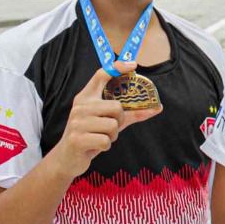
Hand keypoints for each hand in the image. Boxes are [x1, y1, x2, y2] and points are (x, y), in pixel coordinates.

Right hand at [49, 63, 160, 177]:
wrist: (67, 158)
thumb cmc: (91, 135)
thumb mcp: (109, 121)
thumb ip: (131, 113)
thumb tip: (157, 107)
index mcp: (86, 97)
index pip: (101, 75)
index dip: (117, 67)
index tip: (132, 65)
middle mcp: (80, 106)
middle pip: (117, 107)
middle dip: (120, 121)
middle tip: (110, 128)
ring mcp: (77, 122)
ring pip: (113, 125)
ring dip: (112, 136)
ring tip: (100, 137)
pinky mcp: (77, 138)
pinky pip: (106, 141)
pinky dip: (106, 146)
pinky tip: (95, 146)